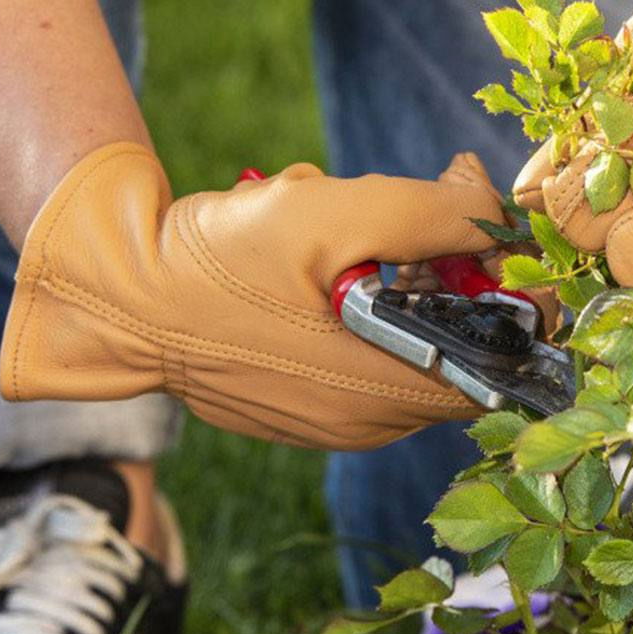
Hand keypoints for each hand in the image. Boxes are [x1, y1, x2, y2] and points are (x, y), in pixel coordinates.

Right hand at [0, 145, 501, 447]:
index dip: (512, 298)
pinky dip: (355, 317)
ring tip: (330, 250)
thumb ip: (434, 213)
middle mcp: (370, 424)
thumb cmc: (225, 261)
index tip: (482, 243)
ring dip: (392, 293)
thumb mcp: (337, 214)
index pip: (505, 362)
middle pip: (454, 350)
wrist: (121, 300)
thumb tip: (492, 207)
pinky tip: (307, 280)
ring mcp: (333, 426)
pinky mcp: (301, 415)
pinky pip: (361, 363)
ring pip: (405, 350)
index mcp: (391, 390)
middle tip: (390, 231)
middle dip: (439, 282)